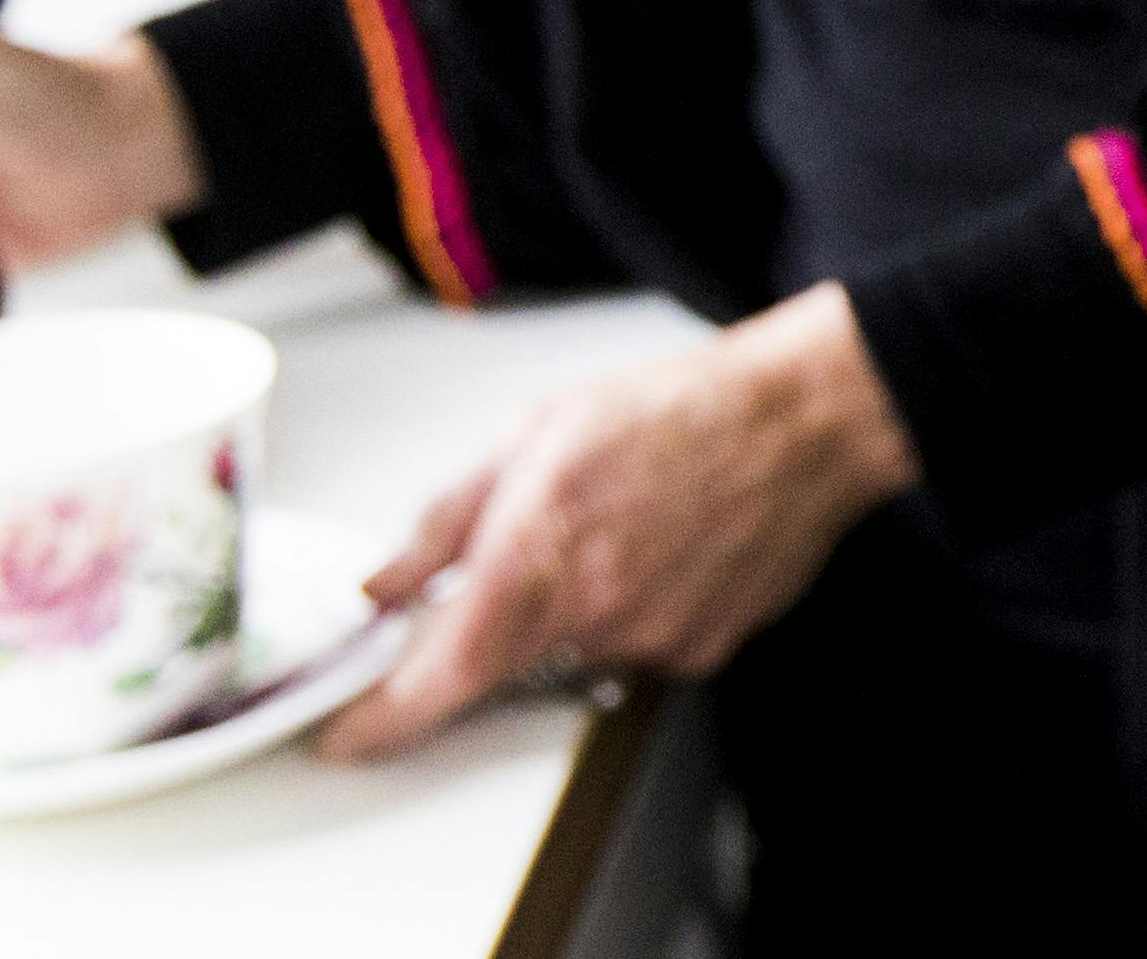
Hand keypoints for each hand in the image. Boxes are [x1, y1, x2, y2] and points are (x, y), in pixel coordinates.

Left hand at [319, 287, 922, 759]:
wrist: (802, 419)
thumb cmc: (678, 408)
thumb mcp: (534, 432)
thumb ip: (446, 519)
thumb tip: (383, 584)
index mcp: (535, 552)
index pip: (437, 677)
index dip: (379, 723)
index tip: (344, 738)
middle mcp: (590, 611)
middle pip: (504, 659)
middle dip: (500, 614)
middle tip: (547, 539)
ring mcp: (650, 639)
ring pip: (573, 648)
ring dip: (572, 601)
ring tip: (622, 520)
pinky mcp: (700, 649)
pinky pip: (636, 645)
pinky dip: (632, 606)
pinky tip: (665, 543)